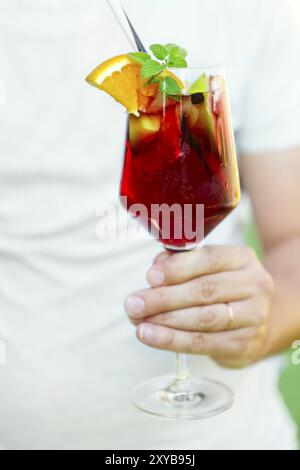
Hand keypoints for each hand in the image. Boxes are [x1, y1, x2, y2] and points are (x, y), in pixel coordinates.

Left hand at [125, 246, 273, 368]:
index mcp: (243, 258)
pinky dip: (173, 340)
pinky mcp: (244, 344)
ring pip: (204, 318)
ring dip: (165, 321)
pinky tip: (151, 337)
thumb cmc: (220, 289)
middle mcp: (255, 284)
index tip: (150, 277)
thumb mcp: (206, 268)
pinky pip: (203, 343)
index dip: (177, 268)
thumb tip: (154, 274)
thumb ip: (180, 264)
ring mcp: (254, 316)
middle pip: (205, 290)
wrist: (253, 324)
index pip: (209, 259)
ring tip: (138, 322)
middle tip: (134, 304)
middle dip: (164, 298)